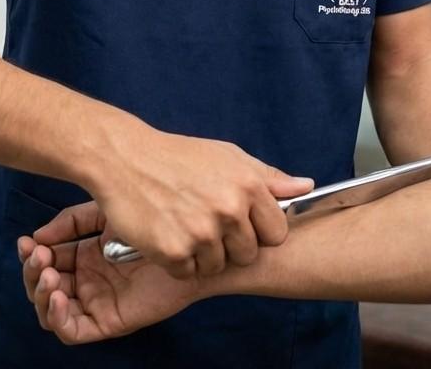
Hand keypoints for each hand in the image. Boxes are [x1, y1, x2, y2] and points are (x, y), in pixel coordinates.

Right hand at [17, 201, 201, 343]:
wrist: (191, 241)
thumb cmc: (157, 222)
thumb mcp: (107, 212)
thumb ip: (72, 221)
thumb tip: (36, 236)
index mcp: (85, 255)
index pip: (47, 260)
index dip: (32, 254)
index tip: (26, 241)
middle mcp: (87, 280)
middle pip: (44, 285)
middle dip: (34, 272)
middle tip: (39, 256)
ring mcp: (97, 301)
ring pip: (52, 309)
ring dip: (41, 293)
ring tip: (50, 274)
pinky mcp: (109, 320)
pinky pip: (73, 330)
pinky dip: (58, 317)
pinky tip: (58, 295)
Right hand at [90, 128, 312, 278]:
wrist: (125, 159)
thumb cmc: (178, 157)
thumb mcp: (228, 156)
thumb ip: (268, 176)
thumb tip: (306, 186)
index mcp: (248, 184)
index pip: (277, 233)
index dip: (259, 232)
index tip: (242, 225)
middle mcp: (229, 209)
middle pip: (248, 254)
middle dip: (230, 245)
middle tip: (205, 223)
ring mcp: (202, 232)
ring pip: (218, 267)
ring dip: (202, 255)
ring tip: (183, 225)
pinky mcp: (174, 252)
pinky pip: (189, 274)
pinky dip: (177, 262)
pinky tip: (167, 235)